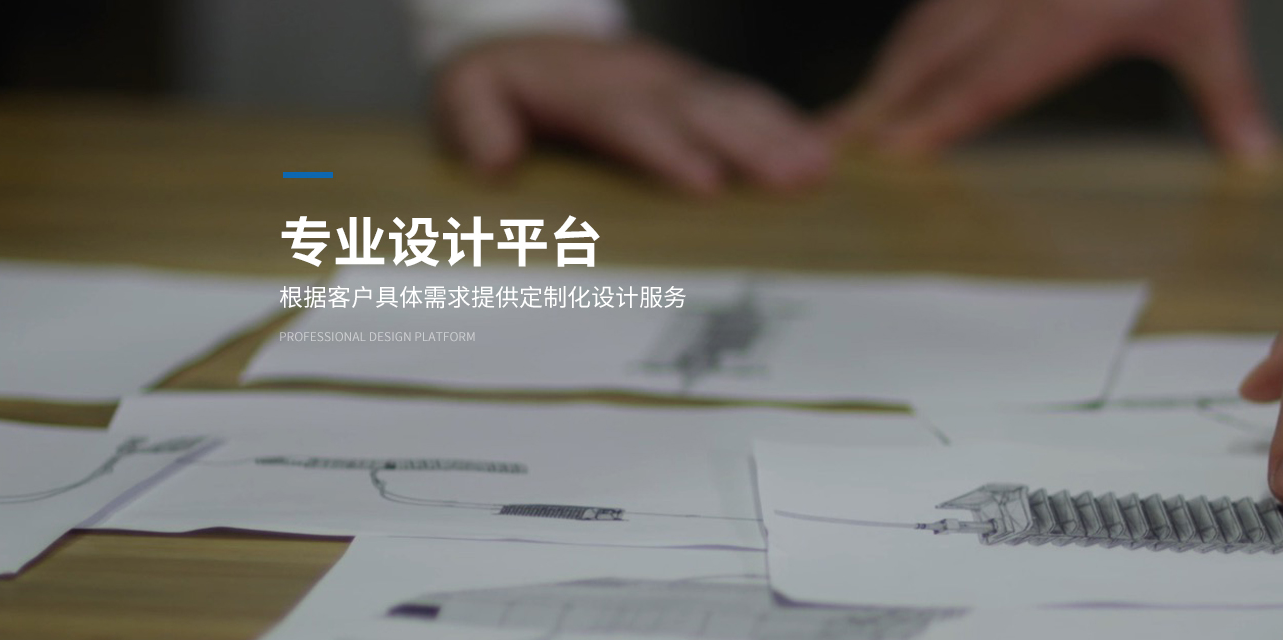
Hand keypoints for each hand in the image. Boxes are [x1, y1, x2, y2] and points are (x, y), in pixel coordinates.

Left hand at [434, 34, 831, 194]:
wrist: (524, 36)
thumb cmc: (499, 81)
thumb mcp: (463, 92)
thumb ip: (474, 122)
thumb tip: (495, 161)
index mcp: (584, 87)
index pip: (630, 118)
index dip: (669, 150)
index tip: (706, 184)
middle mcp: (640, 79)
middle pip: (700, 110)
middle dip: (751, 144)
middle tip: (797, 178)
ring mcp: (674, 81)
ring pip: (732, 103)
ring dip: (779, 136)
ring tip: (819, 169)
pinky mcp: (694, 89)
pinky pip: (744, 102)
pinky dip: (785, 124)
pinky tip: (820, 150)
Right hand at [831, 0, 1276, 163]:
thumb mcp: (1209, 18)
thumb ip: (1225, 89)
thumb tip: (1254, 152)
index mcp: (1071, 15)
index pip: (991, 80)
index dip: (938, 116)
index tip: (894, 145)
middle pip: (938, 50)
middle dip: (886, 96)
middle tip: (841, 137)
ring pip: (931, 16)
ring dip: (891, 64)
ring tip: (858, 103)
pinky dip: (914, 26)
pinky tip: (903, 49)